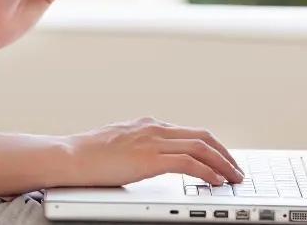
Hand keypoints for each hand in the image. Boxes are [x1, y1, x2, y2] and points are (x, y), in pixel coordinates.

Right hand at [58, 116, 244, 187]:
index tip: (222, 160)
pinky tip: (216, 182)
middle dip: (224, 153)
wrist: (70, 156)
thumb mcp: (118, 144)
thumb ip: (136, 145)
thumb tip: (142, 155)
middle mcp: (155, 128)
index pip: (189, 132)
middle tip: (236, 169)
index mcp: (148, 125)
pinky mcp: (150, 159)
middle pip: (203, 136)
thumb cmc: (87, 154)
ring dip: (223, 164)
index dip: (211, 146)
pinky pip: (189, 164)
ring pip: (201, 148)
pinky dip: (207, 172)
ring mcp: (153, 142)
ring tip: (234, 178)